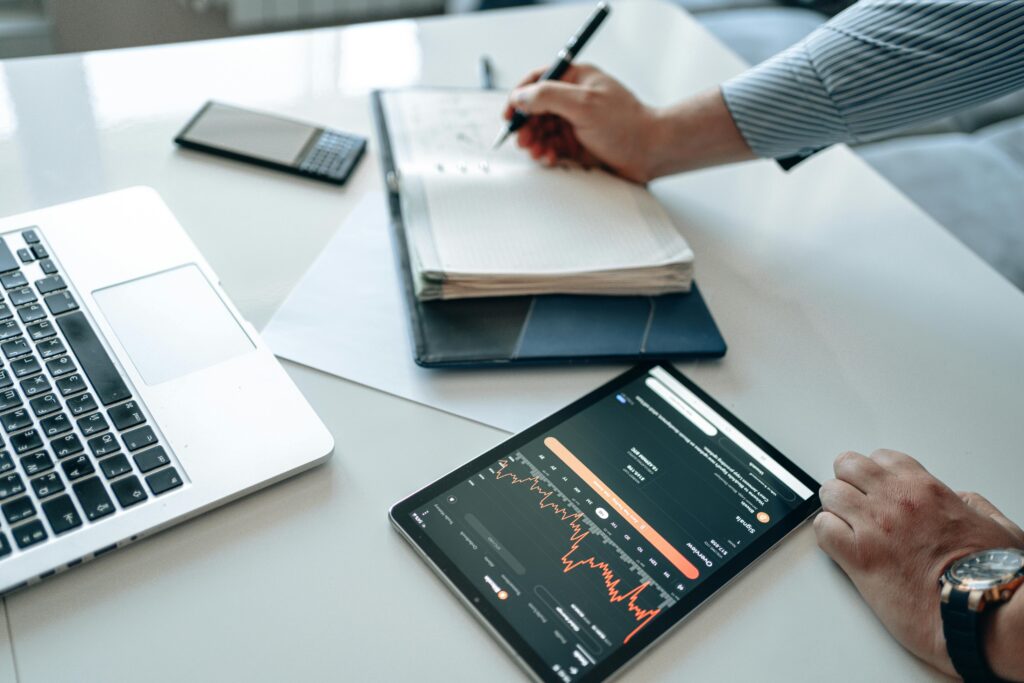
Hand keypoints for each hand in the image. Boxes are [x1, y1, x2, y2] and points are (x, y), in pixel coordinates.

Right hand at [505, 64, 658, 182]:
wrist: (651, 153)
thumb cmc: (627, 125)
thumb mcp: (584, 104)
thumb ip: (548, 97)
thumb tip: (520, 97)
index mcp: (577, 79)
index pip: (538, 80)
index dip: (520, 96)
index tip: (509, 113)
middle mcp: (575, 99)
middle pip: (536, 108)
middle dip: (527, 125)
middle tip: (523, 139)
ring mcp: (576, 122)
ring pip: (542, 130)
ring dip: (535, 142)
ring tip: (537, 152)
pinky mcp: (578, 144)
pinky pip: (553, 147)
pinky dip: (547, 153)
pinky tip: (550, 159)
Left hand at [814, 449, 1023, 677]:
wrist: (982, 614)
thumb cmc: (993, 576)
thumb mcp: (997, 527)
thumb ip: (973, 505)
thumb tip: (960, 501)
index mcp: (925, 489)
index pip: (881, 458)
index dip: (875, 475)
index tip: (877, 489)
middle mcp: (895, 500)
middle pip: (847, 466)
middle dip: (847, 482)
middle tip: (855, 504)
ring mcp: (873, 526)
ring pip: (830, 493)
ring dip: (835, 508)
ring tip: (847, 527)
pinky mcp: (858, 557)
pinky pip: (822, 529)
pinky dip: (827, 535)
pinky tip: (842, 547)